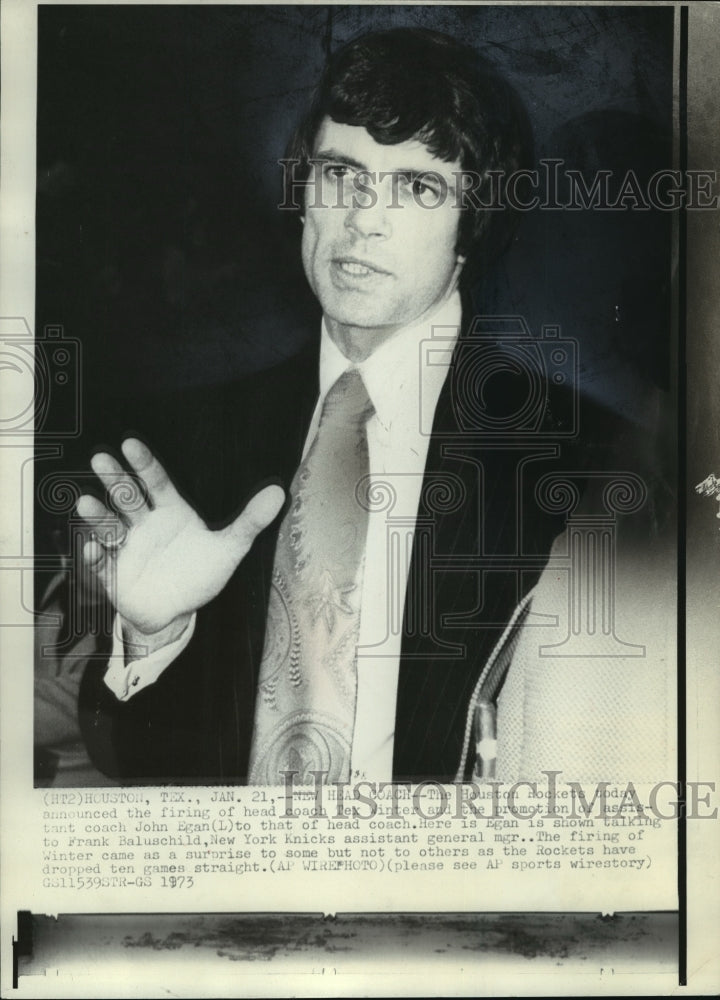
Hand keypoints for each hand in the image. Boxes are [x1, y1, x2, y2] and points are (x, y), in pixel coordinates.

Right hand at [76, 438, 283, 638]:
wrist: (177, 614)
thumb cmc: (200, 574)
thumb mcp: (230, 548)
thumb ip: (250, 521)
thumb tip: (279, 492)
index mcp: (170, 511)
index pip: (156, 481)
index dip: (144, 463)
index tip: (130, 443)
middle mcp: (144, 524)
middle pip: (127, 497)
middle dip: (114, 479)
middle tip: (100, 459)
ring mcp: (127, 547)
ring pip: (109, 526)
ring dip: (98, 515)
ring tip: (86, 503)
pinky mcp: (114, 573)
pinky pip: (101, 563)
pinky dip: (94, 557)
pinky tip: (91, 548)